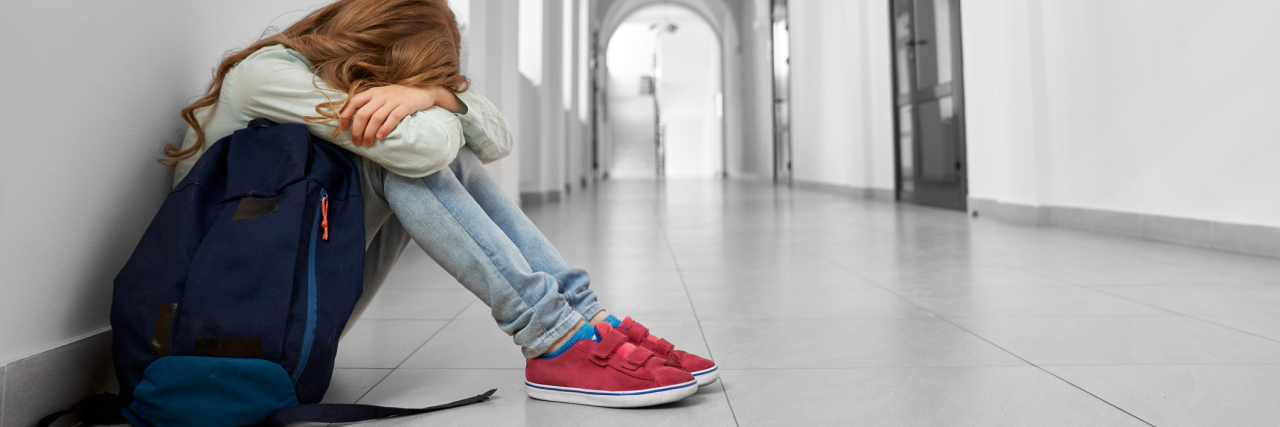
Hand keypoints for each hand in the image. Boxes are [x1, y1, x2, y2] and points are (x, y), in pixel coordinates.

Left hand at [339, 85, 461, 146]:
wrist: (424, 89)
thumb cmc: (401, 95)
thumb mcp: (383, 94)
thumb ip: (370, 102)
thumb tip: (355, 118)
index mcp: (373, 92)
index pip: (354, 102)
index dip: (346, 115)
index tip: (343, 129)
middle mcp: (381, 95)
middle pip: (363, 114)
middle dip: (357, 130)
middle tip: (356, 142)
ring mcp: (393, 100)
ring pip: (376, 118)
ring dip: (369, 133)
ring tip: (367, 143)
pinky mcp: (405, 106)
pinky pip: (392, 118)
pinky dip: (385, 129)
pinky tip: (380, 137)